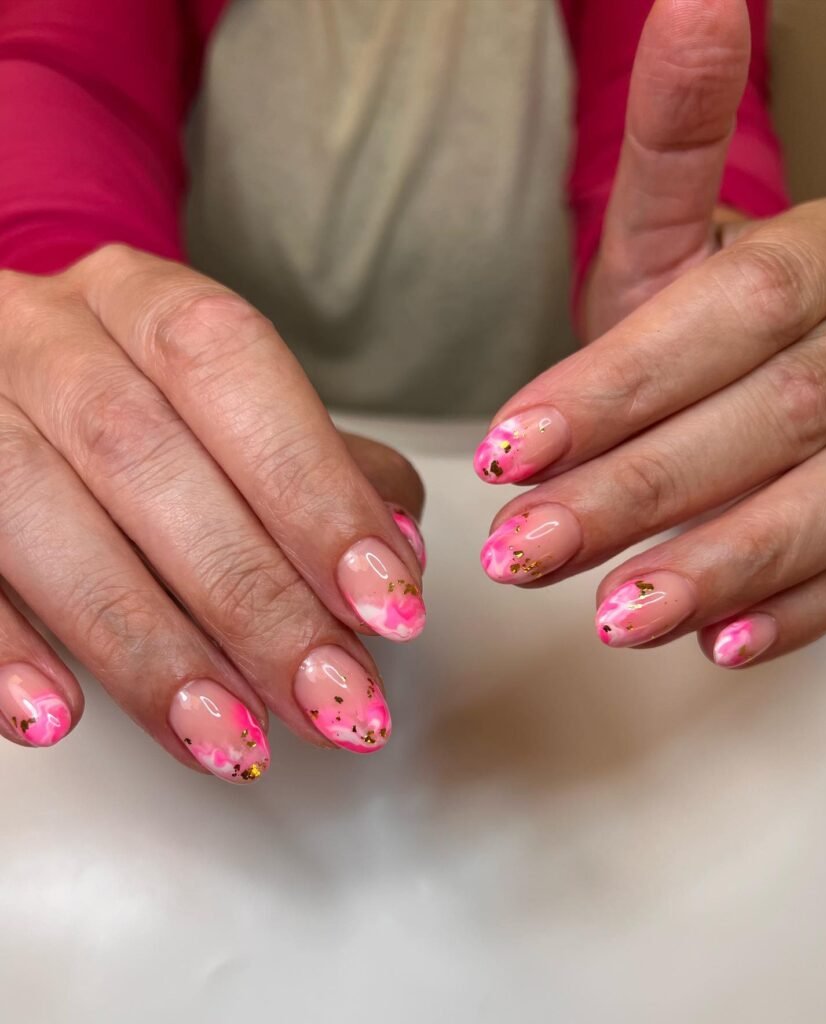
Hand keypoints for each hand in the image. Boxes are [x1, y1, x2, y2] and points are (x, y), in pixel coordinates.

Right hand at [0, 245, 425, 776]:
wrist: (10, 381)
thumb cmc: (148, 410)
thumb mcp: (239, 414)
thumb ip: (324, 470)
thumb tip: (395, 550)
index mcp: (142, 303)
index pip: (229, 368)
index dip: (309, 486)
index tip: (384, 601)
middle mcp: (44, 337)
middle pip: (139, 454)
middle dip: (248, 593)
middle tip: (329, 698)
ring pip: (35, 510)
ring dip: (145, 644)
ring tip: (228, 739)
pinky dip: (1, 649)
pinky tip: (58, 720)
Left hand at [475, 0, 825, 669]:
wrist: (799, 342)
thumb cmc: (720, 303)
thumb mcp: (686, 225)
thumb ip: (676, 143)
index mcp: (817, 256)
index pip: (728, 315)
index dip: (618, 386)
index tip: (505, 452)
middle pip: (769, 414)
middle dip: (641, 490)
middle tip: (525, 554)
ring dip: (723, 565)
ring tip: (619, 618)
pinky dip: (803, 609)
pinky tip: (728, 646)